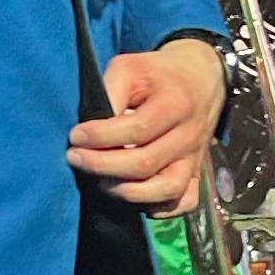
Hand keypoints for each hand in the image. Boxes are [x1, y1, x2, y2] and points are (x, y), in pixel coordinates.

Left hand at [70, 41, 225, 215]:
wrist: (200, 77)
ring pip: (166, 190)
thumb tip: (90, 129)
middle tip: (75, 158)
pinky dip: (158, 208)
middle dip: (103, 165)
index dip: (101, 137)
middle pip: (146, 163)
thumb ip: (109, 93)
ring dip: (127, 192)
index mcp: (175, 103)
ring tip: (100, 181)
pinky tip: (133, 196)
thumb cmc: (156, 73)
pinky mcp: (196, 173)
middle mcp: (189, 135)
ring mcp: (195, 158)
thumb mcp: (129, 67)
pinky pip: (183, 202)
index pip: (137, 130)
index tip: (75, 136)